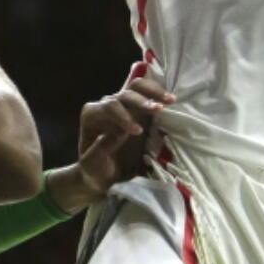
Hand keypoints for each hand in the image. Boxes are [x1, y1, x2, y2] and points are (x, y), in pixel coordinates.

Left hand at [64, 68, 175, 208]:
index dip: (123, 116)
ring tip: (170, 100)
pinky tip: (171, 99)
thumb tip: (120, 132)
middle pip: (124, 94)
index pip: (108, 107)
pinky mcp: (139, 109)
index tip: (137, 132)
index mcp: (92, 115)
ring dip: (153, 92)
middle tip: (159, 110)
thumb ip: (101, 148)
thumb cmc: (96, 171)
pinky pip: (147, 93)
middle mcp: (107, 106)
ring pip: (136, 87)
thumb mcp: (93, 165)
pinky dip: (159, 94)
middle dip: (141, 101)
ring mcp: (124, 105)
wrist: (105, 176)